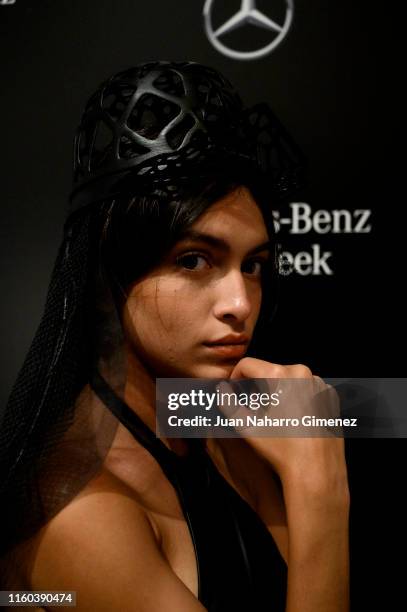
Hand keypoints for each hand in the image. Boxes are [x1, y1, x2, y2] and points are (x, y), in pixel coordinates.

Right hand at [220, 357, 347, 499]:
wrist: (317, 471)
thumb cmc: (282, 450)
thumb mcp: (247, 427)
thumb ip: (228, 403)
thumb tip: (222, 389)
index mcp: (281, 375)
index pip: (247, 365)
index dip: (235, 378)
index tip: (234, 393)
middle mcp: (303, 373)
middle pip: (268, 371)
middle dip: (257, 387)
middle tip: (252, 409)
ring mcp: (319, 384)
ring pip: (288, 379)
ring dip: (276, 392)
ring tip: (273, 416)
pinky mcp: (330, 397)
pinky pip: (306, 389)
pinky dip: (296, 398)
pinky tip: (292, 420)